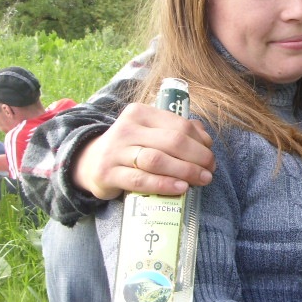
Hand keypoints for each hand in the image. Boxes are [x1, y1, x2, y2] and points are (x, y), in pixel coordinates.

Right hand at [72, 102, 214, 199]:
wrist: (90, 162)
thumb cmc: (130, 147)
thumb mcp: (149, 132)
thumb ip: (176, 130)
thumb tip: (206, 139)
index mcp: (140, 113)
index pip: (179, 125)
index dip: (200, 141)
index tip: (211, 155)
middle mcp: (126, 129)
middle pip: (172, 141)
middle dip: (197, 157)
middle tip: (210, 170)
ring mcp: (115, 151)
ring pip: (157, 160)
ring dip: (185, 171)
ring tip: (202, 180)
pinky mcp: (108, 174)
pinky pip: (140, 180)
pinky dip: (164, 185)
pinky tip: (181, 188)